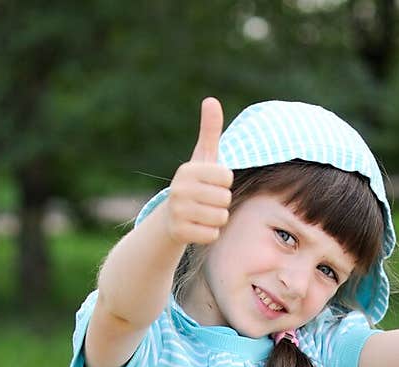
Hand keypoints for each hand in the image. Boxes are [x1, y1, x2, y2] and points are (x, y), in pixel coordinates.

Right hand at [164, 96, 232, 245]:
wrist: (171, 219)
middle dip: (221, 203)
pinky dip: (209, 233)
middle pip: (225, 199)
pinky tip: (198, 227)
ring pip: (220, 218)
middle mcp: (179, 189)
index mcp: (187, 170)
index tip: (211, 184)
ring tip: (203, 214)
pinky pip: (212, 234)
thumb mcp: (202, 158)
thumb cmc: (195, 184)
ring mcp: (178, 212)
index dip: (224, 183)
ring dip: (217, 219)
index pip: (227, 177)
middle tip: (206, 202)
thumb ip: (209, 131)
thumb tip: (211, 100)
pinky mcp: (180, 232)